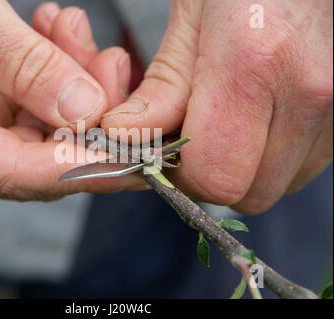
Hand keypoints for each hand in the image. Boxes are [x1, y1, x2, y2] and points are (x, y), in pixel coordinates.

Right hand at [0, 1, 142, 200]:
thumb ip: (23, 66)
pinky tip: (57, 32)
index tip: (143, 157)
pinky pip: (30, 99)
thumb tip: (87, 113)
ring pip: (43, 125)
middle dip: (89, 112)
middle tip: (112, 63)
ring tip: (75, 30)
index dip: (88, 170)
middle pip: (41, 153)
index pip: (22, 175)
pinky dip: (52, 69)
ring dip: (73, 81)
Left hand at [101, 0, 332, 213]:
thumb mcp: (190, 20)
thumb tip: (127, 137)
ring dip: (243, 171)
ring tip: (228, 125)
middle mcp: (308, 92)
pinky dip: (270, 159)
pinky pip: (300, 168)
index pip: (214, 176)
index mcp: (254, 63)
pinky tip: (258, 121)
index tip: (165, 155)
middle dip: (210, 179)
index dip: (180, 177)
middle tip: (192, 143)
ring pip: (276, 186)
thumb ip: (162, 88)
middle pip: (246, 193)